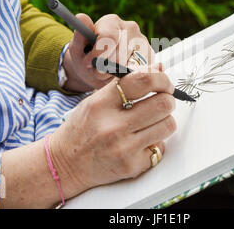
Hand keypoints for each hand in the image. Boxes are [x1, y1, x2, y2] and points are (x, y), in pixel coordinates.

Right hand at [48, 64, 175, 197]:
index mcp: (102, 104)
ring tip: (151, 122)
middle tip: (162, 101)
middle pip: (163, 104)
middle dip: (168, 100)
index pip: (143, 80)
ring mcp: (124, 148)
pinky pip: (160, 148)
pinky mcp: (132, 166)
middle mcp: (113, 126)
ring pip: (168, 126)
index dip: (161, 79)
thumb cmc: (81, 130)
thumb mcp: (96, 100)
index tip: (164, 82)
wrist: (65, 164)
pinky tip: (141, 141)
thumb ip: (125, 85)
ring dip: (164, 121)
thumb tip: (158, 68)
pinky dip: (155, 143)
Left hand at [62, 13, 154, 91]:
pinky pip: (142, 71)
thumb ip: (79, 36)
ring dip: (117, 75)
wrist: (96, 70)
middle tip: (97, 69)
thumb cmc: (86, 57)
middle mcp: (130, 28)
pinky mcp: (151, 56)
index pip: (109, 37)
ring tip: (108, 72)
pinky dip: (130, 77)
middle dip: (106, 68)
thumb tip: (81, 17)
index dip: (99, 54)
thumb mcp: (77, 49)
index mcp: (111, 22)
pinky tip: (121, 74)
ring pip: (132, 66)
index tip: (90, 62)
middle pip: (120, 56)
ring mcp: (143, 42)